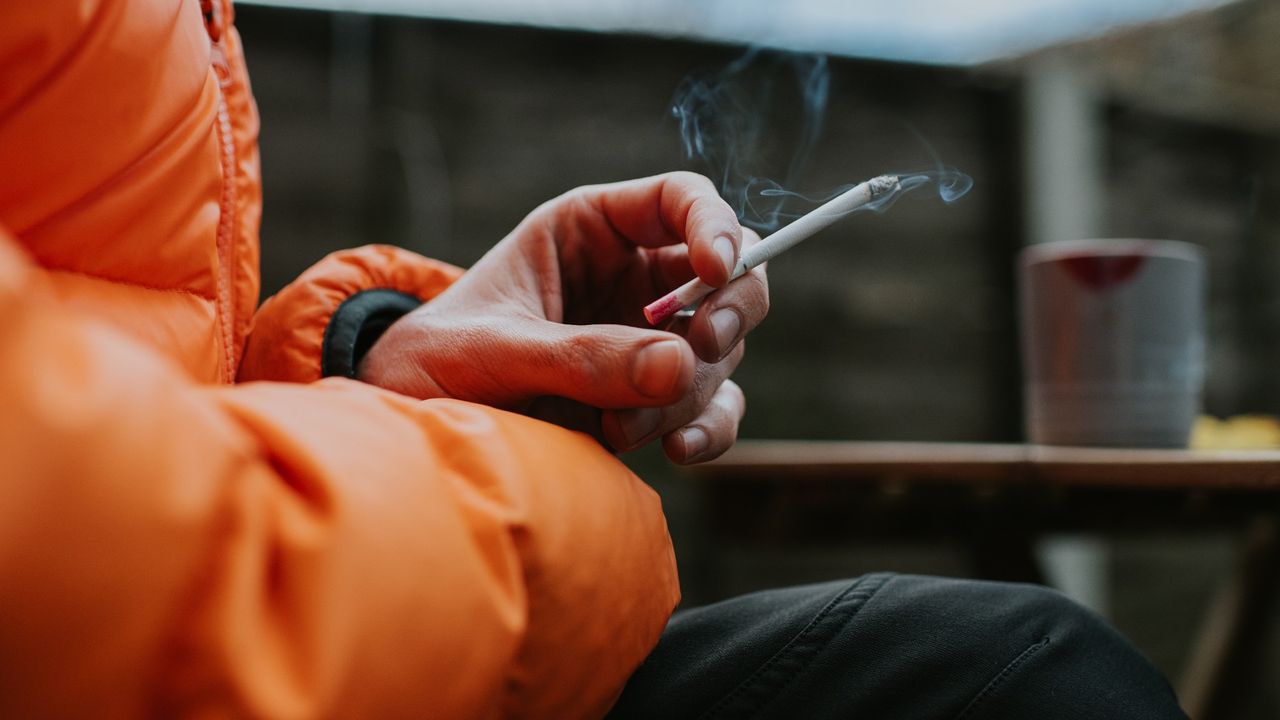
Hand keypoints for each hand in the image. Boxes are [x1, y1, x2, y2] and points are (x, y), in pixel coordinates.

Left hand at [358, 172, 768, 463]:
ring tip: (618, 428)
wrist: (416, 427)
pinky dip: (709, 429)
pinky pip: (712, 408)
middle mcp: (633, 280)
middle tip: (701, 345)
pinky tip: (679, 450)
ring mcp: (649, 341)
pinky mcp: (652, 400)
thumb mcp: (494, 349)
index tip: (715, 269)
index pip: (682, 200)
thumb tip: (680, 365)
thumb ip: (580, 356)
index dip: (714, 225)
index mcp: (592, 230)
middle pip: (731, 275)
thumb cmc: (437, 359)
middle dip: (728, 310)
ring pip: (719, 352)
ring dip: (687, 391)